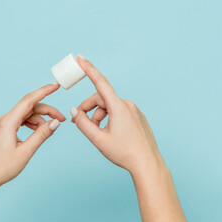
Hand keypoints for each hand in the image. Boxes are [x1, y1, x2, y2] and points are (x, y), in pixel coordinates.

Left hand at [0, 83, 65, 187]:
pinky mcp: (2, 130)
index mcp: (7, 122)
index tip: (56, 86)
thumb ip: (41, 135)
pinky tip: (38, 131)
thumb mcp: (26, 152)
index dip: (44, 91)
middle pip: (29, 107)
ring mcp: (2, 124)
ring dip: (40, 119)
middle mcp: (3, 120)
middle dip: (47, 111)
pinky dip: (31, 124)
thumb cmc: (2, 167)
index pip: (29, 100)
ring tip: (50, 130)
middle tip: (61, 120)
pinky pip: (20, 121)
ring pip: (25, 114)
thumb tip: (55, 123)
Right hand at [71, 55, 163, 174]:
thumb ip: (83, 123)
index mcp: (118, 107)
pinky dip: (109, 119)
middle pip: (101, 99)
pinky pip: (119, 112)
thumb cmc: (124, 152)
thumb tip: (74, 111)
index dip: (89, 69)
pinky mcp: (138, 117)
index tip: (81, 58)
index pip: (100, 82)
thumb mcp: (98, 139)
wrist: (147, 164)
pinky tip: (109, 133)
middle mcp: (127, 105)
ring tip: (97, 132)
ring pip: (110, 107)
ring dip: (99, 116)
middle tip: (79, 123)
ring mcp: (134, 111)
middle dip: (89, 109)